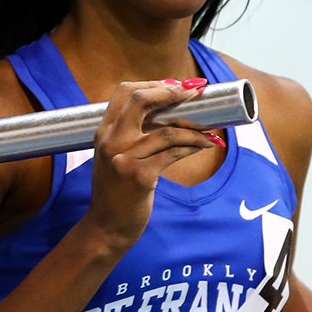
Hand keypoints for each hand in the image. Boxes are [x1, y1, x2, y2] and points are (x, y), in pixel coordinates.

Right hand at [78, 78, 218, 249]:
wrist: (106, 226)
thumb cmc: (116, 191)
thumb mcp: (114, 156)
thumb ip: (131, 134)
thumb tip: (168, 111)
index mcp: (103, 132)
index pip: (125, 92)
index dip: (154, 84)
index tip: (177, 86)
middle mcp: (111, 141)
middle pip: (141, 100)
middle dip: (172, 93)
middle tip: (195, 94)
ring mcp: (124, 158)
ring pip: (166, 130)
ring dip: (193, 128)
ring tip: (208, 131)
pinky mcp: (140, 176)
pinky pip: (173, 153)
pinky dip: (193, 146)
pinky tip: (203, 145)